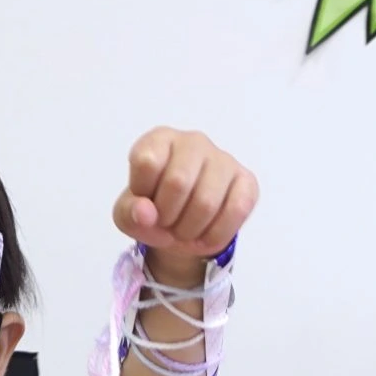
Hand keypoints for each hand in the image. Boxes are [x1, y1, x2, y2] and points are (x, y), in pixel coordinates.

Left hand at [112, 128, 258, 281]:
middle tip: (167, 224)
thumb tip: (146, 212)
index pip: (147, 162)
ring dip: (190, 230)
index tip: (146, 204)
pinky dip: (216, 234)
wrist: (184, 227)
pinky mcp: (246, 181)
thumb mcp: (129, 215)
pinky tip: (206, 235)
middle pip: (178, 182)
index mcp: (159, 140)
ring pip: (206, 202)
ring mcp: (223, 159)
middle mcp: (193, 142)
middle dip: (168, 217)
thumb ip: (129, 212)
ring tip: (185, 231)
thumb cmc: (155, 211)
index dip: (143, 194)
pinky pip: (236, 211)